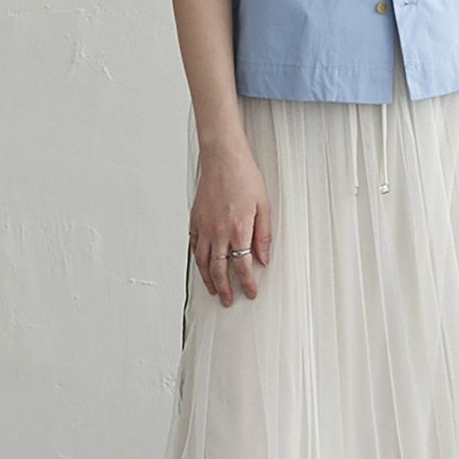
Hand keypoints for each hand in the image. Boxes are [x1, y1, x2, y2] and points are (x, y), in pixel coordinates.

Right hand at [189, 141, 271, 306]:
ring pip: (203, 261)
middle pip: (219, 270)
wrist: (223, 158)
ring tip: (213, 290)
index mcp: (238, 229)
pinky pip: (194, 246)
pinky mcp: (195, 220)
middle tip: (228, 300)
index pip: (242, 265)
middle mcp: (218, 231)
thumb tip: (264, 257)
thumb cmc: (243, 176)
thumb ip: (263, 235)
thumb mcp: (263, 206)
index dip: (247, 283)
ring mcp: (204, 226)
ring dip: (208, 279)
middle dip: (224, 289)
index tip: (250, 292)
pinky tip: (201, 266)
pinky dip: (197, 260)